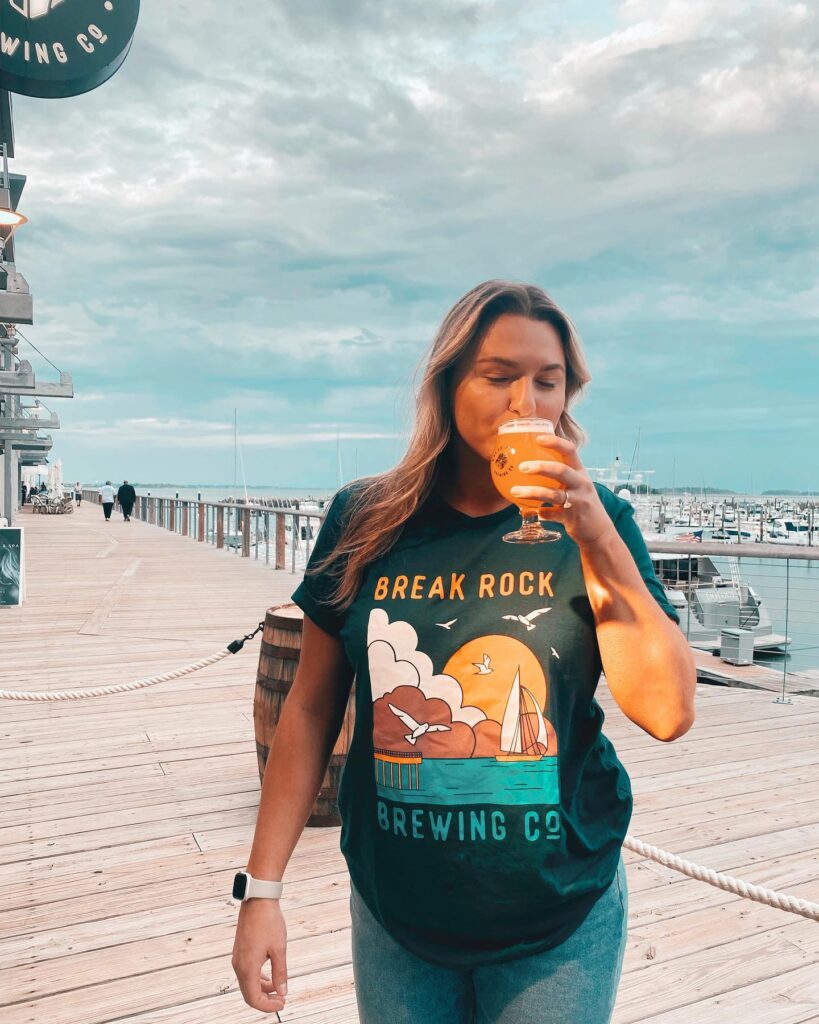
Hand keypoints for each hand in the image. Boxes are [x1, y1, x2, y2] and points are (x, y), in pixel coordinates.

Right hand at [232, 898, 287, 1013]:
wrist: (258, 899)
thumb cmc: (269, 921)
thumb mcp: (279, 949)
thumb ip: (280, 973)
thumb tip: (282, 991)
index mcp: (247, 967)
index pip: (254, 998)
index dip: (268, 1006)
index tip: (282, 1003)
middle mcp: (239, 965)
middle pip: (249, 993)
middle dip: (265, 1000)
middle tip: (281, 1000)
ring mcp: (238, 957)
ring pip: (247, 983)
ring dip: (262, 989)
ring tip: (278, 989)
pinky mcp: (240, 951)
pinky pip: (246, 972)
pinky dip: (258, 978)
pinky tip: (270, 977)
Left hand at [510, 434, 613, 547]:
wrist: (598, 530)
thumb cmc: (581, 503)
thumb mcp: (576, 485)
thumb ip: (559, 476)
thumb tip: (530, 465)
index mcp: (580, 472)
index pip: (570, 450)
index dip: (555, 442)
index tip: (538, 438)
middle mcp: (581, 484)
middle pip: (561, 470)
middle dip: (540, 467)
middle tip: (522, 467)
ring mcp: (578, 501)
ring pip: (552, 494)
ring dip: (531, 492)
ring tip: (514, 491)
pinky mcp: (572, 518)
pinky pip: (550, 514)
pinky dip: (539, 513)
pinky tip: (529, 512)